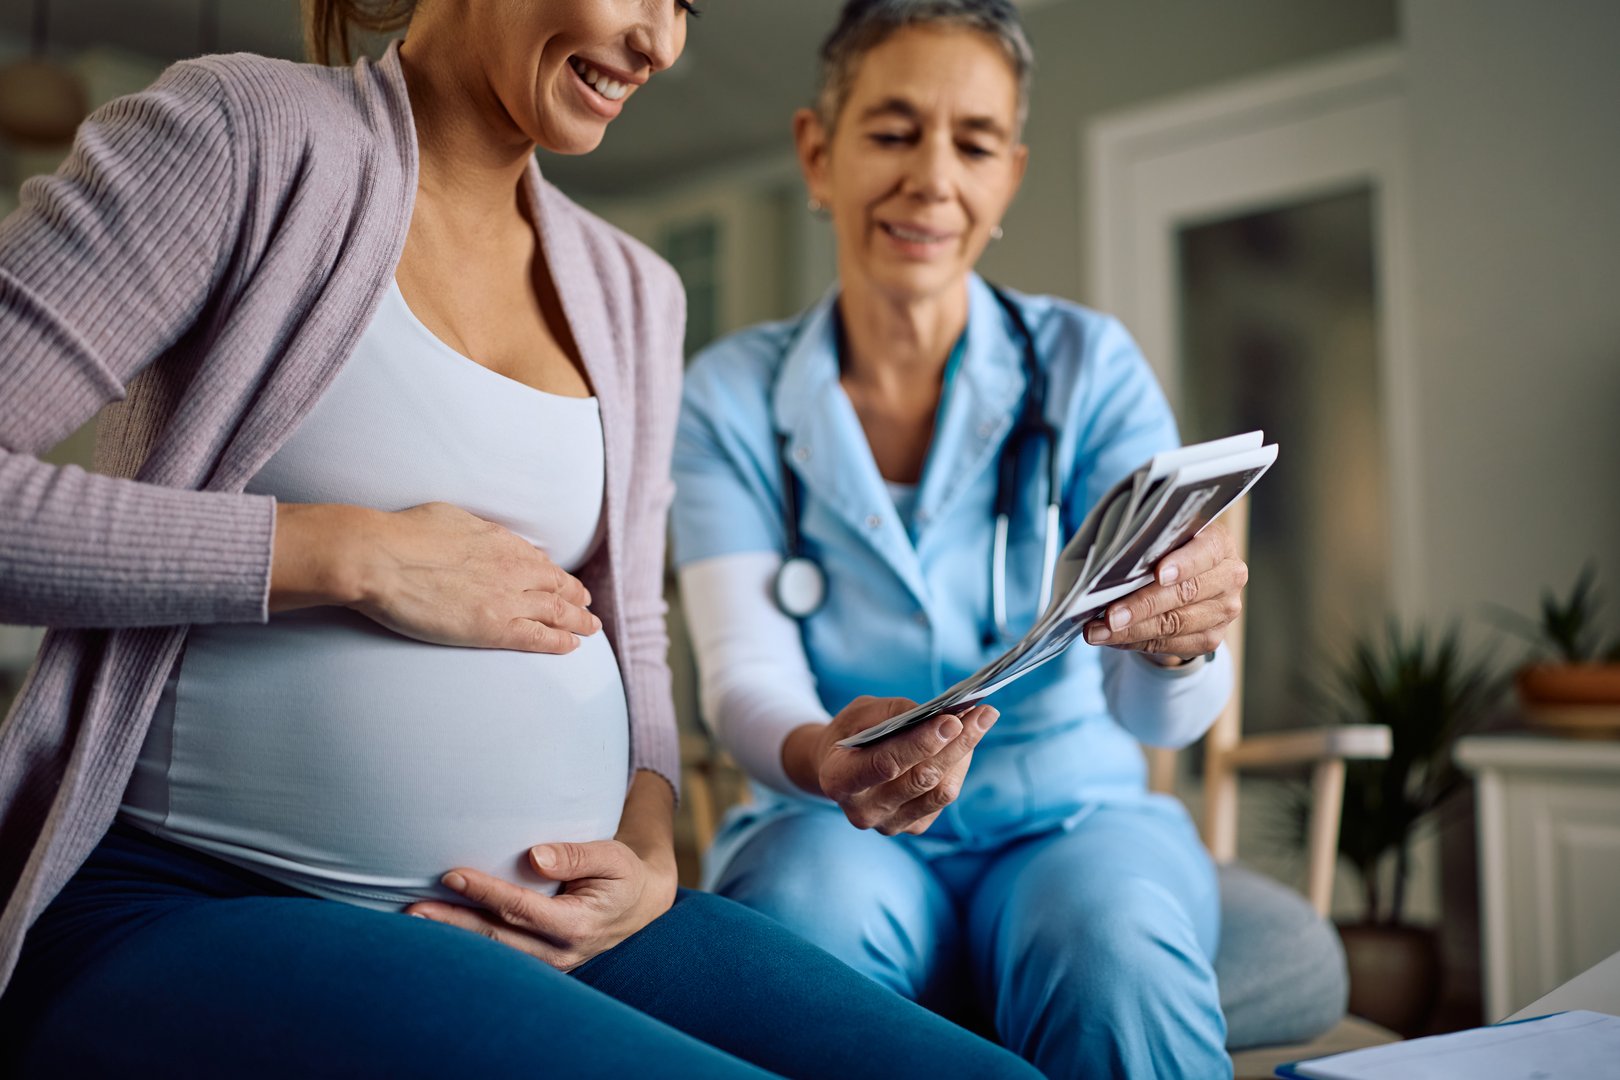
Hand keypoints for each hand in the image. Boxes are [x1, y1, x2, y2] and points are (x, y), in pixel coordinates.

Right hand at [277, 501, 600, 652]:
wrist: (381, 557)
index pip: (539, 561)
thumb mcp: (449, 518)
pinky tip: (572, 646)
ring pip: (558, 612)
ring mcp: (507, 599)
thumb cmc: (401, 534)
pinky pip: (540, 637)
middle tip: (588, 607)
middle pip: (557, 586)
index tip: (563, 582)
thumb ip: (471, 532)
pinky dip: (561, 642)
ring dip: (579, 621)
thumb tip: (473, 536)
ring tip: (590, 628)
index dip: (555, 574)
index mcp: (500, 541)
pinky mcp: (495, 628)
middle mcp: (512, 568)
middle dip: (575, 597)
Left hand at [405, 839, 676, 971]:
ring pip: (494, 953)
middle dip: (453, 923)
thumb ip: (576, 855)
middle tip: (413, 911)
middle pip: (496, 937)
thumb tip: (534, 856)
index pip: (520, 907)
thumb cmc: (623, 875)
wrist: (642, 908)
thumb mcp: (613, 857)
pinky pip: (501, 957)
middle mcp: (560, 951)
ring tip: (415, 922)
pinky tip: (443, 934)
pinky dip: (470, 946)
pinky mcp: (542, 966)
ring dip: (454, 939)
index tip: (452, 874)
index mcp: (577, 924)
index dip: (484, 892)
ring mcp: (550, 965)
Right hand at [785, 696, 999, 835]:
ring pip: (940, 791)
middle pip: (921, 779)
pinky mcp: (912, 827)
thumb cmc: (850, 735)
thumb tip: (940, 715)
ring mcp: (889, 825)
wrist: (840, 771)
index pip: (885, 764)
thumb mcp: (858, 714)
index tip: (951, 719)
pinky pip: (944, 797)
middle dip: (955, 743)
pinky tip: (963, 743)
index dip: (920, 743)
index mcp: (839, 780)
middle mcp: (862, 811)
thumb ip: (893, 713)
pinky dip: (958, 767)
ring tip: (979, 720)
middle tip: (981, 713)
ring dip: (964, 753)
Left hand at [1083, 521, 1247, 662]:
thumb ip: (1145, 545)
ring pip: (1175, 624)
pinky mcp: (1211, 638)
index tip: (1158, 574)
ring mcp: (1223, 611)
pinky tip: (1111, 638)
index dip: (1182, 564)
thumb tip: (1107, 566)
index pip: (1205, 553)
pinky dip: (1136, 642)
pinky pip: (1170, 645)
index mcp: (1218, 544)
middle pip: (1185, 594)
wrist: (1185, 580)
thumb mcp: (1160, 539)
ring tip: (1097, 631)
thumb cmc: (1164, 552)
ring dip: (1132, 630)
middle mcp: (1228, 577)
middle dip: (1142, 606)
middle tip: (1110, 616)